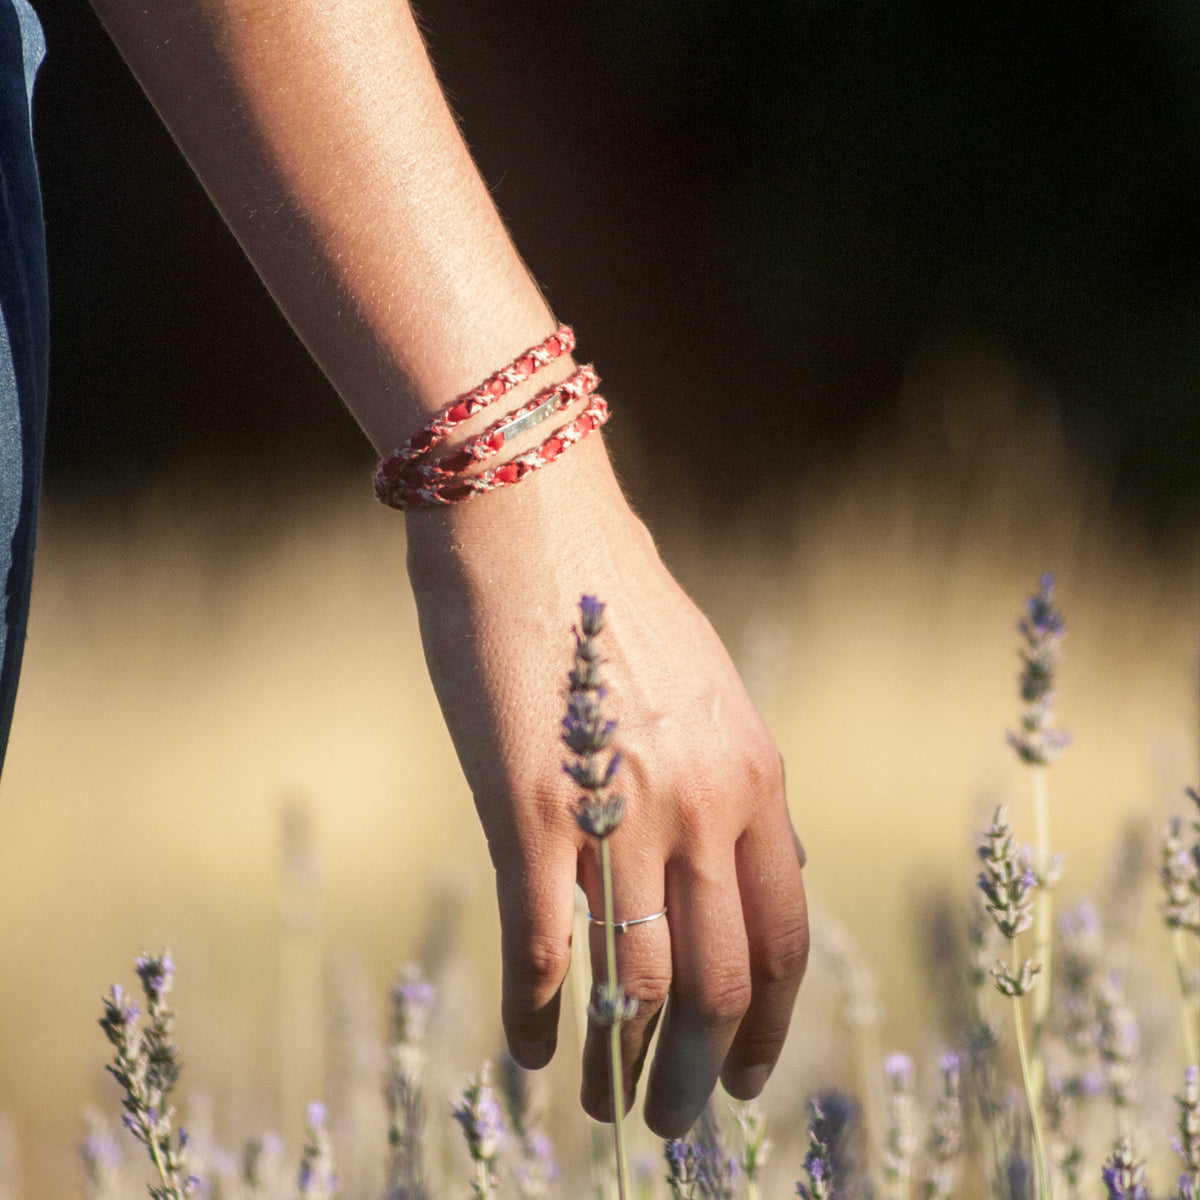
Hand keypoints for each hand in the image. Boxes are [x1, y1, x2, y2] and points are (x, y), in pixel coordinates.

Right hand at [405, 433, 808, 1136]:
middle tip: (676, 1121)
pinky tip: (531, 1056)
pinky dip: (540, 1019)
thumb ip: (729, 776)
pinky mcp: (529, 808)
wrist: (531, 515)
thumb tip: (747, 853)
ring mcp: (619, 810)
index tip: (746, 1072)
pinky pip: (545, 949)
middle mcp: (703, 804)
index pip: (784, 934)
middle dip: (699, 1067)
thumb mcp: (705, 686)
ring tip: (608, 1109)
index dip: (768, 1019)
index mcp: (753, 776)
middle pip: (719, 978)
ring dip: (623, 1063)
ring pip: (636, 984)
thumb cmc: (609, 596)